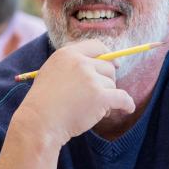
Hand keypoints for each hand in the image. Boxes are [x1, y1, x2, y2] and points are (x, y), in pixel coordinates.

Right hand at [16, 39, 135, 147]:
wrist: (40, 122)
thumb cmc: (43, 103)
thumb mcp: (51, 72)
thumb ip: (71, 65)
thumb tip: (98, 64)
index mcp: (67, 54)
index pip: (96, 46)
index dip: (107, 56)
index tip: (114, 65)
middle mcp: (81, 62)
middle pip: (108, 67)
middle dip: (107, 81)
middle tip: (99, 95)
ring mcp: (91, 79)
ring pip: (112, 85)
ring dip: (107, 98)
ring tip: (92, 110)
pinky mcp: (100, 97)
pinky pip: (122, 98)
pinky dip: (127, 104)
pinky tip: (128, 108)